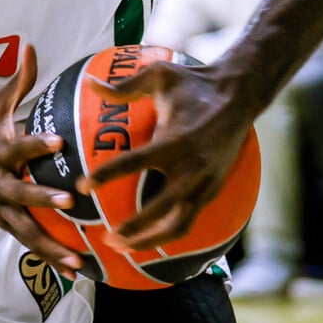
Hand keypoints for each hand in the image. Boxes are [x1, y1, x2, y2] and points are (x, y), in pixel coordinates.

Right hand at [0, 45, 83, 272]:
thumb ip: (18, 81)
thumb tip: (32, 46)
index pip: (19, 146)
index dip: (37, 145)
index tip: (59, 143)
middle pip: (21, 192)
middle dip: (43, 197)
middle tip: (68, 200)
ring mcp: (1, 208)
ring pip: (26, 230)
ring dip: (51, 245)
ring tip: (77, 259)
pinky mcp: (3, 225)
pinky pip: (28, 243)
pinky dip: (49, 258)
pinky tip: (74, 270)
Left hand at [78, 60, 256, 250]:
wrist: (239, 96)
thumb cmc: (194, 83)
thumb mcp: (159, 76)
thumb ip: (123, 86)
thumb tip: (87, 82)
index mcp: (176, 140)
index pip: (135, 162)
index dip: (107, 175)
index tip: (82, 185)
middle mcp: (192, 167)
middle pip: (160, 211)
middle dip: (133, 229)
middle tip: (104, 237)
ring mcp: (205, 183)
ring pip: (178, 226)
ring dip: (150, 241)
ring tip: (121, 247)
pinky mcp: (213, 191)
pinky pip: (189, 221)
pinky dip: (167, 235)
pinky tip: (146, 240)